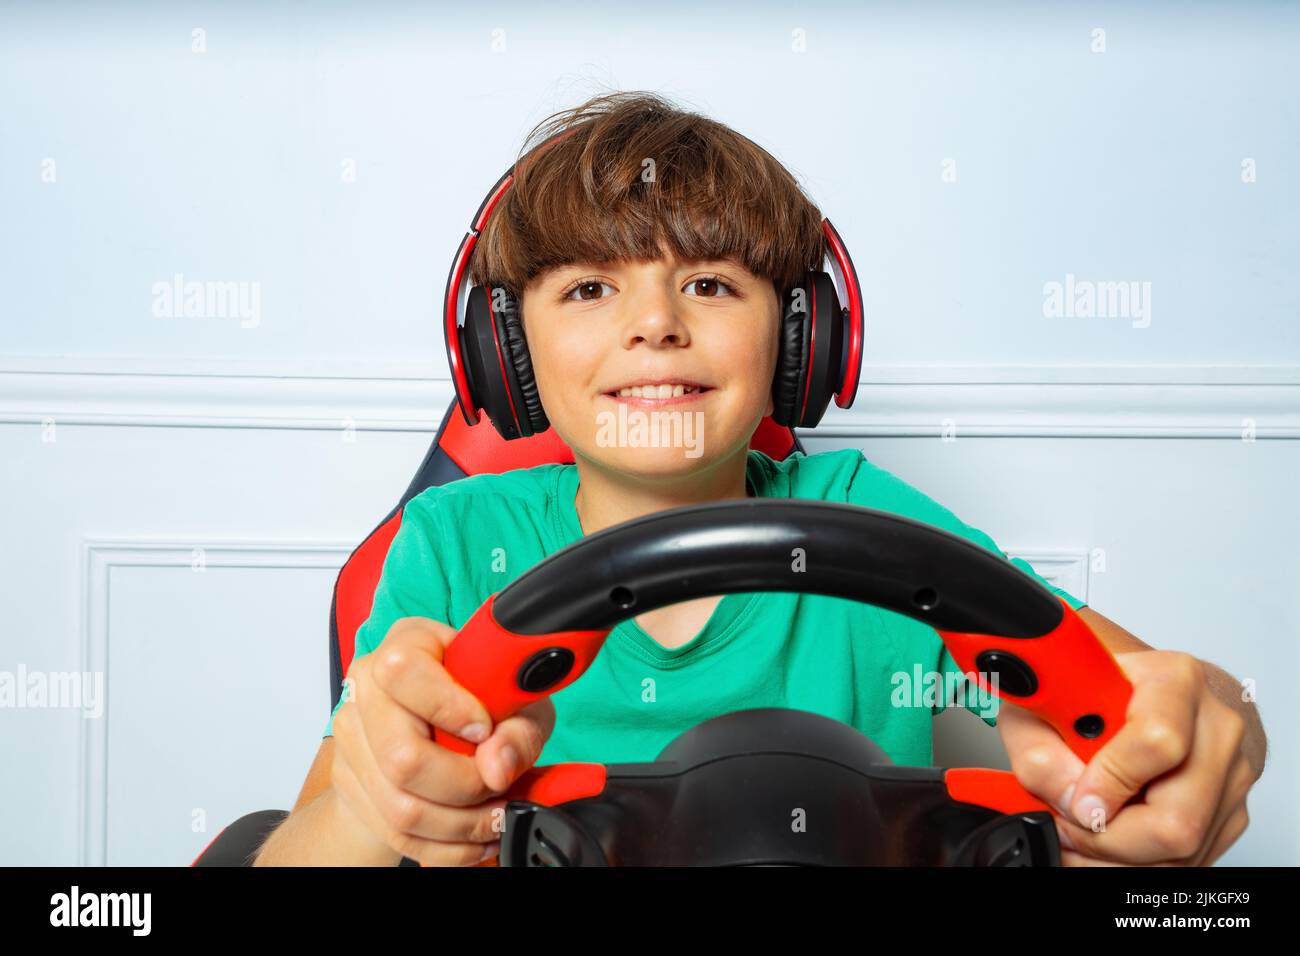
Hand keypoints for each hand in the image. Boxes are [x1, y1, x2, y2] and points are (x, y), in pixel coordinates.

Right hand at [330, 616, 555, 865]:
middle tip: (498, 786)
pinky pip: (395, 833)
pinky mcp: (350, 783)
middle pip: (402, 756)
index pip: (404, 671)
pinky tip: (472, 836)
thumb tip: (496, 767)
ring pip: (400, 806)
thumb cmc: (483, 703)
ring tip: (494, 817)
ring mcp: (352, 737)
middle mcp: (368, 686)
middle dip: (464, 786)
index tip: (484, 729)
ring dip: (459, 824)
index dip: (449, 707)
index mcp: (409, 644)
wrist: (438, 729)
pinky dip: (444, 846)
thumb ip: (519, 728)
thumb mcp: (520, 704)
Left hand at [998, 650, 1254, 865]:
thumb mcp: (1044, 700)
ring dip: (1115, 856)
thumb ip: (1039, 747)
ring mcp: (1231, 774)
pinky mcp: (1232, 813)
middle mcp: (1215, 728)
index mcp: (1172, 681)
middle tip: (1067, 824)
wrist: (1143, 688)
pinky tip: (1102, 838)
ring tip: (1077, 831)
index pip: (1157, 741)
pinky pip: (1186, 862)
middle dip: (1108, 838)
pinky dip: (1134, 861)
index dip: (1110, 782)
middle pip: (1177, 819)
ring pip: (1181, 852)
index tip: (1076, 799)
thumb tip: (1063, 796)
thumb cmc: (1094, 685)